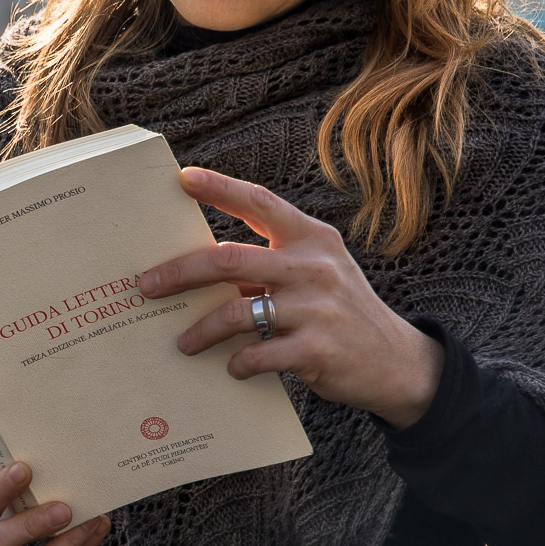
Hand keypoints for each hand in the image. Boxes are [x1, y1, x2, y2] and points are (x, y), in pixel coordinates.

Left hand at [141, 167, 444, 430]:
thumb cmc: (340, 311)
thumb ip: (270, 264)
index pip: (259, 201)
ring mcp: (316, 308)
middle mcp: (313, 266)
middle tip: (147, 285)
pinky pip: (257, 354)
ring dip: (201, 330)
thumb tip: (201, 269)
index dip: (219, 187)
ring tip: (184, 343)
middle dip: (179, 272)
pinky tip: (232, 367)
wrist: (397, 362)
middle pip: (227, 258)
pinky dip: (237, 362)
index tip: (181, 178)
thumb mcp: (316, 273)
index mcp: (311, 238)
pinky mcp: (316, 349)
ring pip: (235, 311)